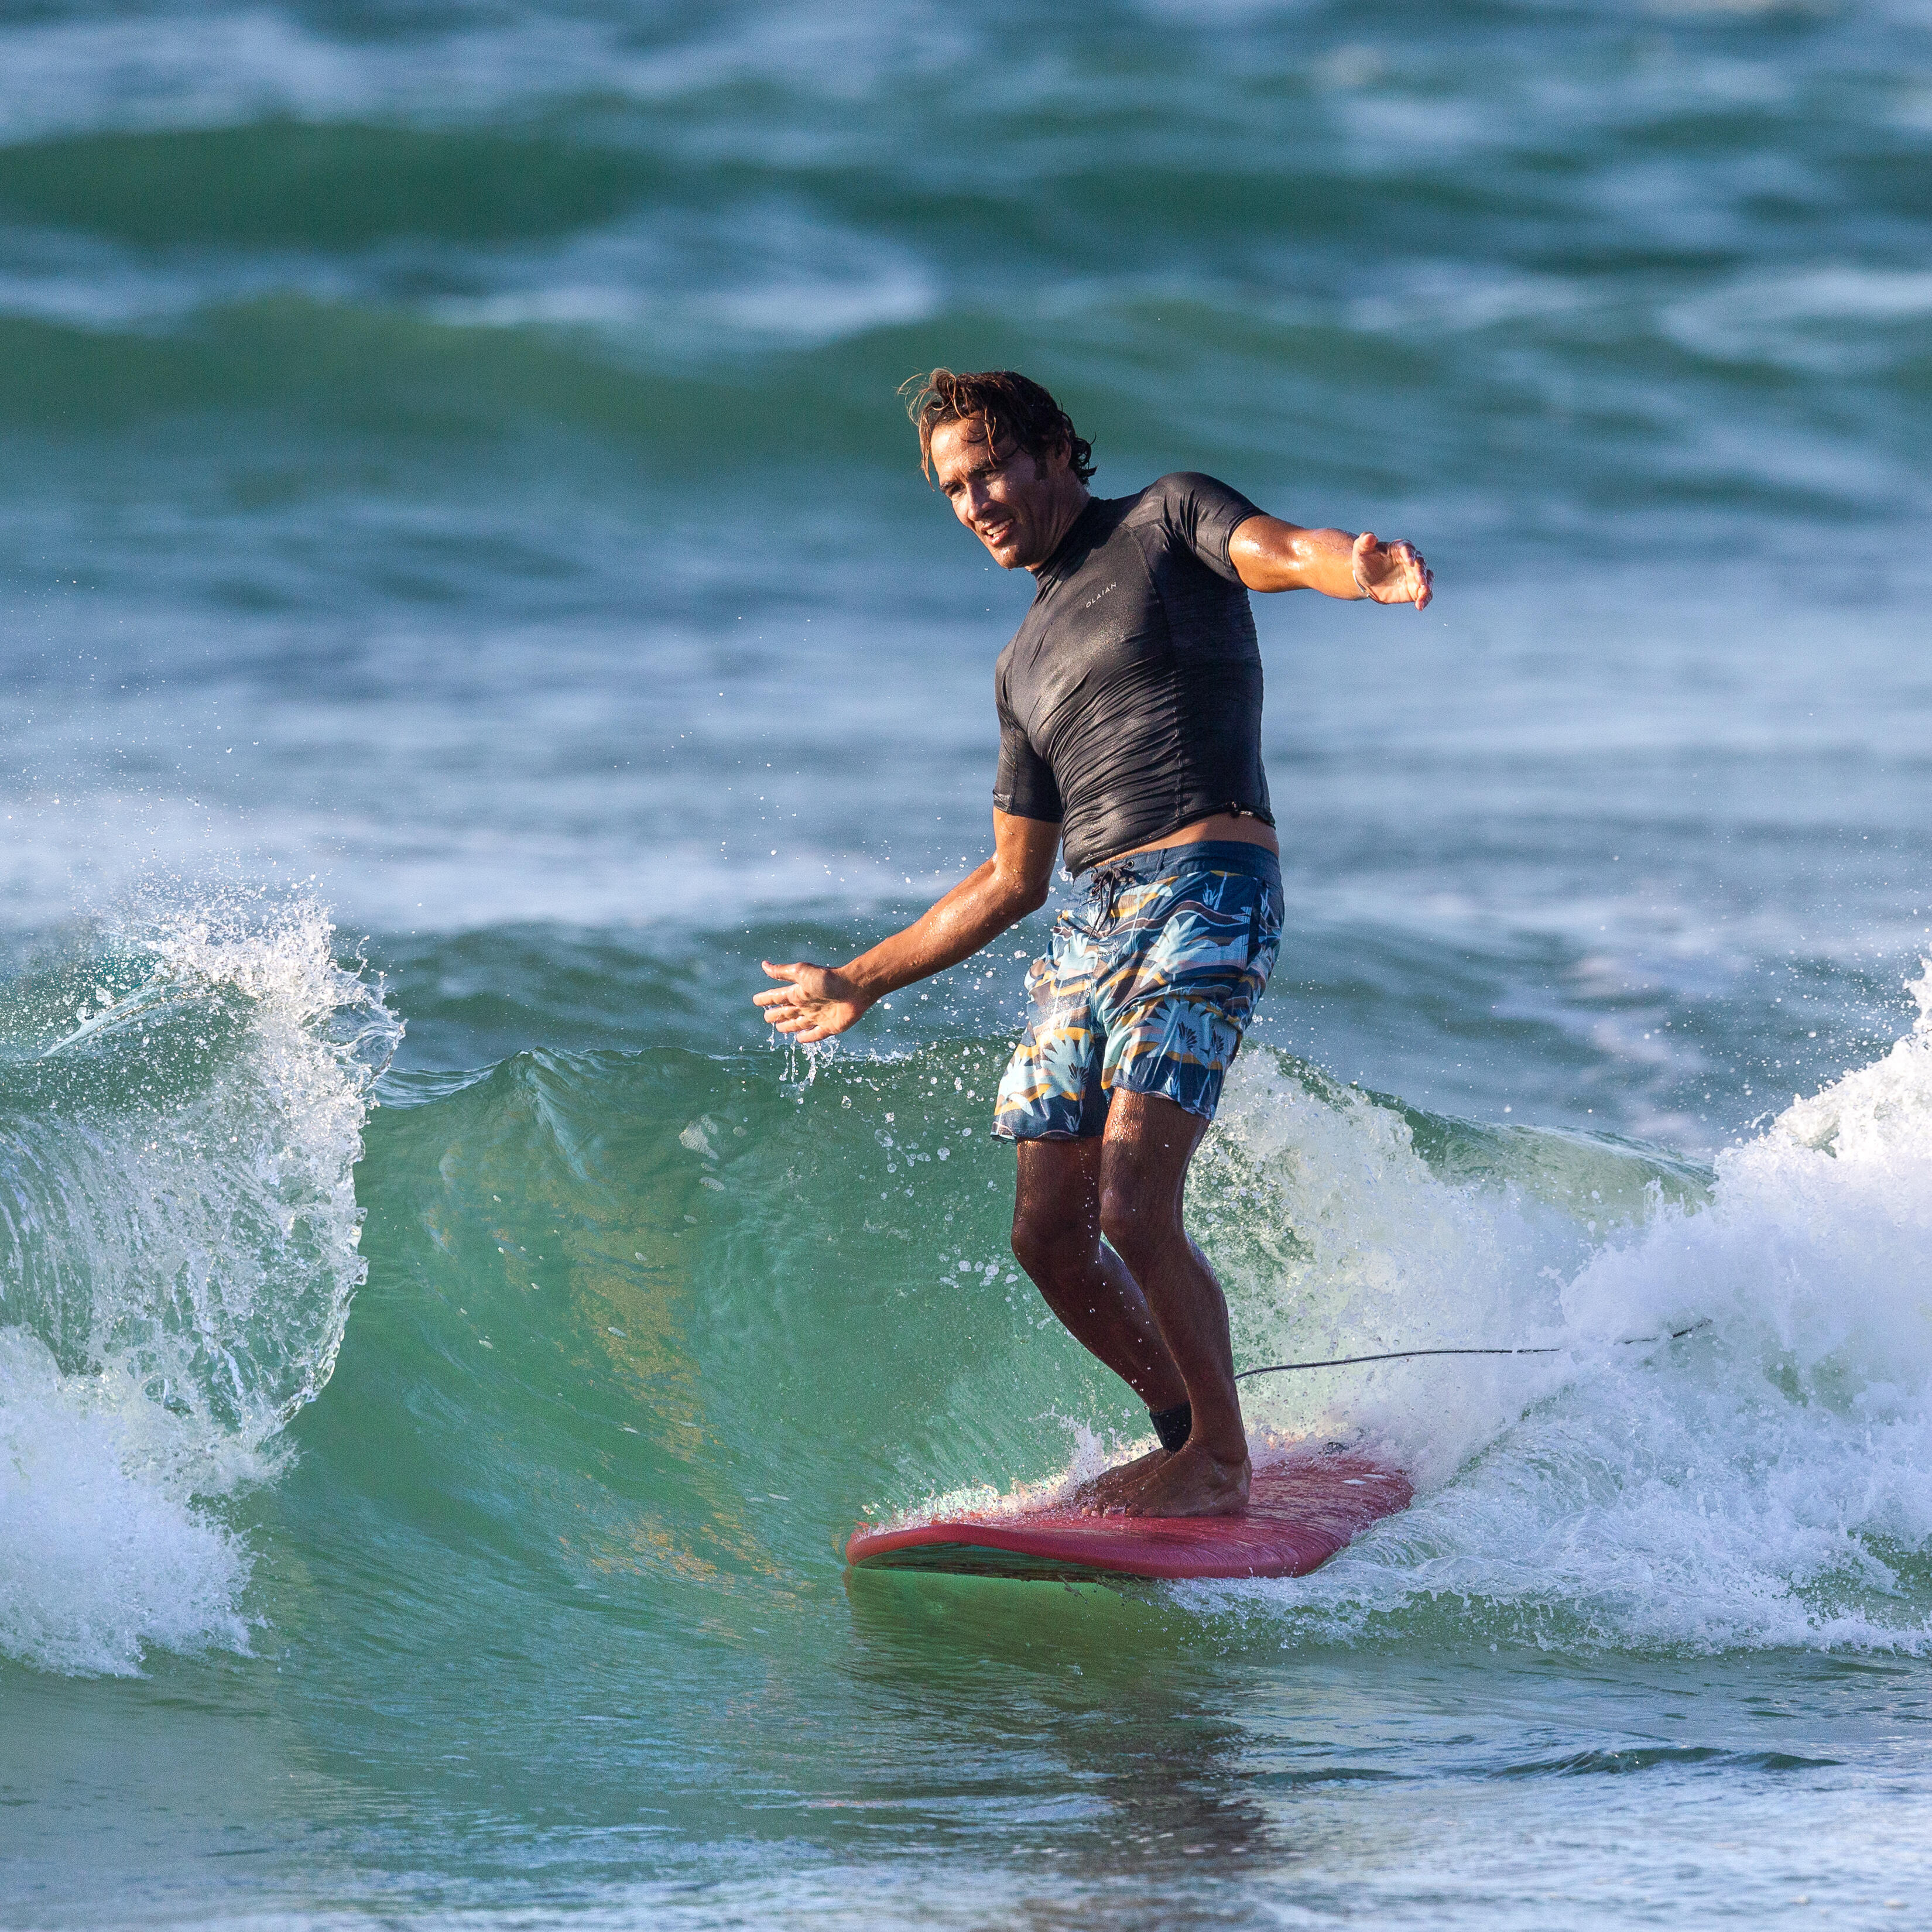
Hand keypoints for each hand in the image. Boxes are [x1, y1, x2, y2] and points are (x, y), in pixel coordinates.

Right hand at [754, 960, 874, 1041]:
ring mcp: (818, 1016)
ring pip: (799, 1024)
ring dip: (789, 1027)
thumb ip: (782, 972)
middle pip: (787, 1012)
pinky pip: (816, 1034)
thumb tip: (764, 965)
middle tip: (766, 1018)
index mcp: (798, 992)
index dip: (766, 999)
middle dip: (776, 1015)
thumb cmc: (828, 978)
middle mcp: (807, 1004)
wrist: (855, 988)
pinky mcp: (830, 1027)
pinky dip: (807, 1037)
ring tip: (779, 1029)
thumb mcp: (801, 973)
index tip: (755, 1001)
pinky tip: (800, 1039)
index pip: (777, 997)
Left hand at [1352, 531, 1432, 609]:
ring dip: (1427, 585)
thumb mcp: (1361, 551)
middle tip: (1420, 580)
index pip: (1408, 548)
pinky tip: (1420, 606)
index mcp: (1399, 548)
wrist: (1367, 580)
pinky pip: (1424, 593)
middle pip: (1421, 563)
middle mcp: (1411, 560)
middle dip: (1421, 571)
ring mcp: (1415, 575)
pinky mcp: (1415, 589)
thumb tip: (1370, 536)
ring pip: (1427, 577)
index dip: (1409, 553)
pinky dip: (1425, 598)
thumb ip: (1364, 542)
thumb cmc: (1365, 562)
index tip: (1410, 561)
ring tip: (1423, 592)